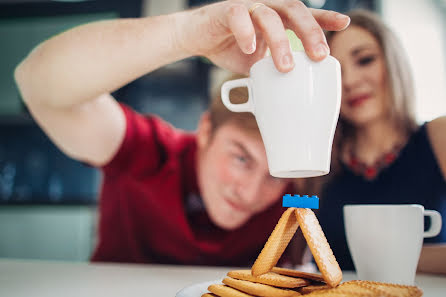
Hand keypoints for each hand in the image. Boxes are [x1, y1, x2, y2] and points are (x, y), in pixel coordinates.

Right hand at [175, 0, 349, 73]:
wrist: (195, 37)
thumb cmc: (229, 47)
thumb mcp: (258, 62)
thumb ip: (273, 71)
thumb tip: (290, 97)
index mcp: (276, 18)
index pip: (304, 14)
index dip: (324, 17)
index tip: (344, 23)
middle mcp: (265, 7)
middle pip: (294, 10)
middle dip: (310, 32)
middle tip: (319, 56)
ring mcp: (246, 6)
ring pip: (269, 15)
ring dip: (280, 41)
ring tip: (286, 66)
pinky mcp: (225, 10)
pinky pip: (239, 16)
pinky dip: (247, 33)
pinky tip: (252, 49)